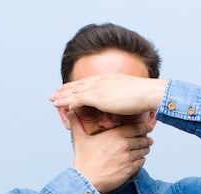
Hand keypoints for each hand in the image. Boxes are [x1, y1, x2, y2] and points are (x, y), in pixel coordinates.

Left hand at [50, 74, 166, 114]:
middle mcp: (100, 81)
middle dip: (64, 90)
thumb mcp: (128, 94)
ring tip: (53, 101)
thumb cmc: (143, 96)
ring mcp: (98, 88)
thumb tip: (118, 104)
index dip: (75, 86)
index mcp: (107, 79)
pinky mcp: (98, 97)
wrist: (148, 93)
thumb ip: (119, 97)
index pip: (86, 82)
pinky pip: (79, 100)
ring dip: (63, 97)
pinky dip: (70, 102)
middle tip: (54, 94)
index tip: (66, 89)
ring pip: (75, 92)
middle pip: (78, 85)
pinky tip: (63, 106)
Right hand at [69, 112, 152, 193]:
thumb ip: (76, 124)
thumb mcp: (79, 139)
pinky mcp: (129, 169)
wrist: (86, 180)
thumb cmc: (83, 160)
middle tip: (148, 140)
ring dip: (145, 150)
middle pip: (143, 139)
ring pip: (144, 151)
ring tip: (144, 150)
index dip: (144, 127)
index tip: (148, 127)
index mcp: (114, 135)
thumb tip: (69, 112)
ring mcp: (127, 158)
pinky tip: (138, 160)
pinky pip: (141, 162)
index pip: (136, 128)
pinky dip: (141, 161)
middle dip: (146, 140)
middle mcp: (124, 145)